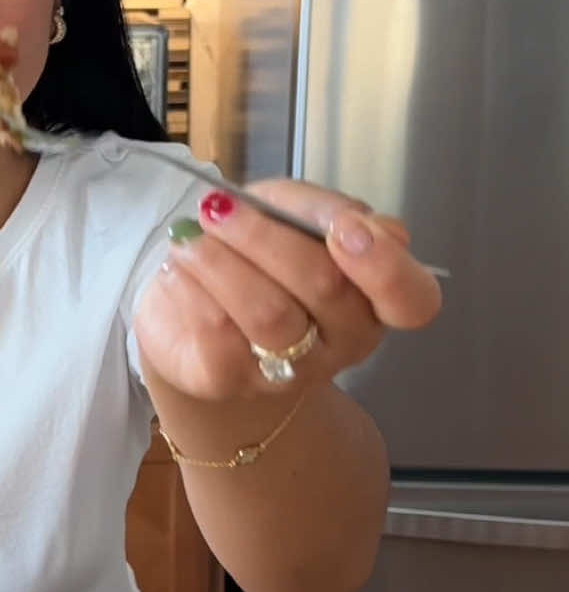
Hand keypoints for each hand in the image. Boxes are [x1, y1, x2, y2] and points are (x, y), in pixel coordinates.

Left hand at [134, 182, 442, 403]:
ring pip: (268, 314)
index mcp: (374, 296)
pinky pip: (216, 332)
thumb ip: (325, 209)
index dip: (385, 265)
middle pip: (325, 287)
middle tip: (220, 209)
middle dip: (265, 236)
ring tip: (190, 238)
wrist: (188, 303)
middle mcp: (344, 340)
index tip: (343, 229)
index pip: (413, 300)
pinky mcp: (230, 382)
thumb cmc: (255, 253)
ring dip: (220, 262)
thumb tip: (353, 221)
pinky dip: (191, 287)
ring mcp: (291, 369)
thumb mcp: (290, 210)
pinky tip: (178, 271)